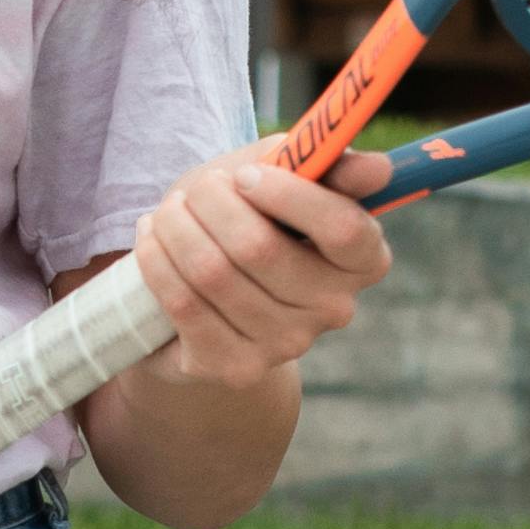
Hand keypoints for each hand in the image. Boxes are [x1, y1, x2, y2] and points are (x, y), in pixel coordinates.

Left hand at [124, 141, 391, 387]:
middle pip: (260, 248)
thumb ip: (324, 161)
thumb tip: (377, 167)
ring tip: (169, 212)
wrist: (207, 288)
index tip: (246, 175)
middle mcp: (334, 308)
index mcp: (363, 258)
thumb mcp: (282, 175)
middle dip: (212, 204)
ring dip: (176, 229)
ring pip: (213, 272)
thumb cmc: (250, 217)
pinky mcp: (235, 367)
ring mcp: (286, 344)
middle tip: (197, 189)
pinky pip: (184, 304)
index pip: (343, 229)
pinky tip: (152, 241)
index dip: (289, 196)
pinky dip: (158, 262)